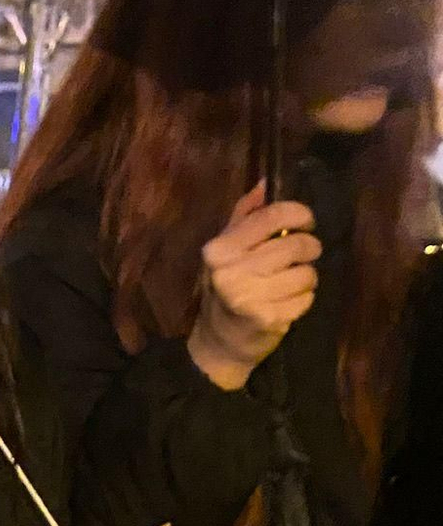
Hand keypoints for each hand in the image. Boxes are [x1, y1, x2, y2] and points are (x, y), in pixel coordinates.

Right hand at [186, 182, 320, 390]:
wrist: (219, 342)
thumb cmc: (227, 288)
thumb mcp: (227, 251)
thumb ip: (246, 216)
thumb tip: (267, 183)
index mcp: (219, 249)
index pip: (274, 216)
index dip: (300, 214)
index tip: (305, 222)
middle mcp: (231, 271)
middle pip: (297, 245)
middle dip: (307, 249)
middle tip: (300, 257)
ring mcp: (249, 297)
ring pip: (307, 273)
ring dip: (306, 278)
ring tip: (289, 284)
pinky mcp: (269, 318)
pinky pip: (307, 298)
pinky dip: (302, 301)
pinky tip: (286, 304)